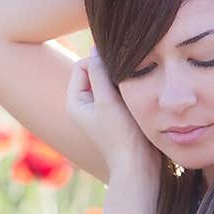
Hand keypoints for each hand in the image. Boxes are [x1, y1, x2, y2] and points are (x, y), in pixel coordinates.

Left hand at [66, 46, 162, 181]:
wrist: (138, 166)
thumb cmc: (121, 135)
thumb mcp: (107, 100)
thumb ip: (99, 72)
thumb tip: (96, 48)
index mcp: (75, 102)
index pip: (82, 65)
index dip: (98, 62)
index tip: (117, 71)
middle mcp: (85, 105)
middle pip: (96, 72)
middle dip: (111, 71)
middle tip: (126, 82)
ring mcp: (101, 110)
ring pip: (110, 81)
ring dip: (122, 81)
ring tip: (132, 92)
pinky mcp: (117, 114)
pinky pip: (120, 92)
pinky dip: (129, 90)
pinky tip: (139, 98)